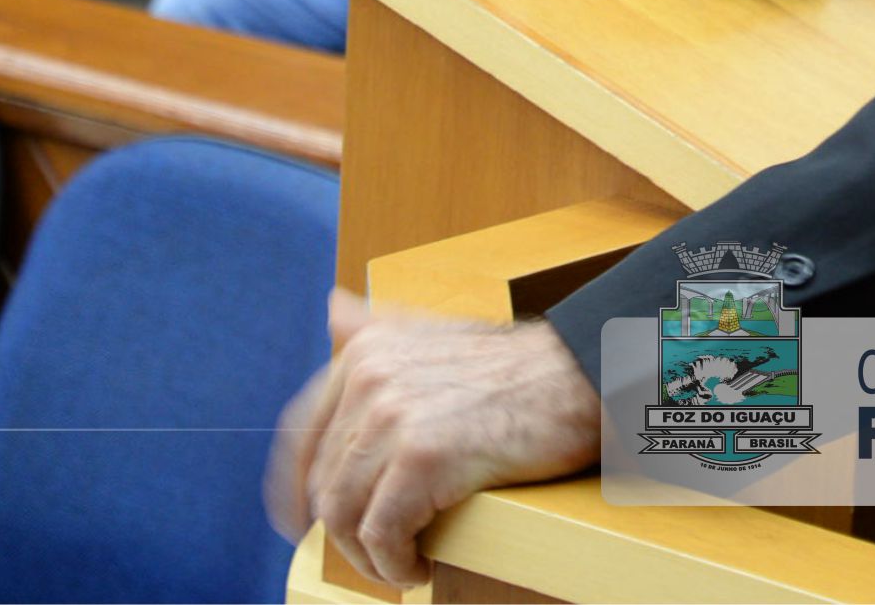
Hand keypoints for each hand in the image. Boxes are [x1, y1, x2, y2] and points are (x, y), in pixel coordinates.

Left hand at [268, 291, 600, 588]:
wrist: (580, 372)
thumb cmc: (518, 366)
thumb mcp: (435, 330)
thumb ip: (378, 326)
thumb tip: (333, 308)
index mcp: (365, 352)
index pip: (301, 435)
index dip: (294, 490)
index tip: (300, 524)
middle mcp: (368, 379)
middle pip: (323, 482)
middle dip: (341, 530)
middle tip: (377, 552)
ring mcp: (393, 418)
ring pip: (344, 514)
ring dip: (368, 555)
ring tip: (400, 564)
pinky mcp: (423, 459)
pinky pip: (382, 533)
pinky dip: (394, 562)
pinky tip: (418, 566)